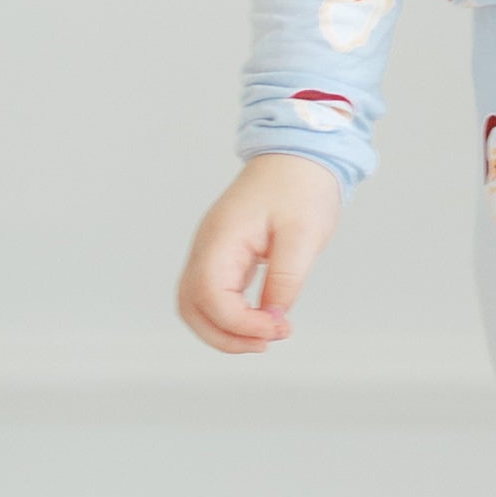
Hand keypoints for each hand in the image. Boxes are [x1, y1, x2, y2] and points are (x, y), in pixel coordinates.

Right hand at [176, 155, 344, 353]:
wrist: (300, 153)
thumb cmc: (302, 187)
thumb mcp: (303, 234)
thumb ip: (286, 279)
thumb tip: (274, 319)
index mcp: (220, 240)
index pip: (210, 297)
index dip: (240, 324)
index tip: (279, 329)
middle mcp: (206, 248)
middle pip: (192, 307)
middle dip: (224, 336)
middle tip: (267, 343)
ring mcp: (212, 251)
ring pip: (196, 305)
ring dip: (224, 329)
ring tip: (264, 338)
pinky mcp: (224, 254)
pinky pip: (213, 293)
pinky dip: (230, 314)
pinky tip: (260, 320)